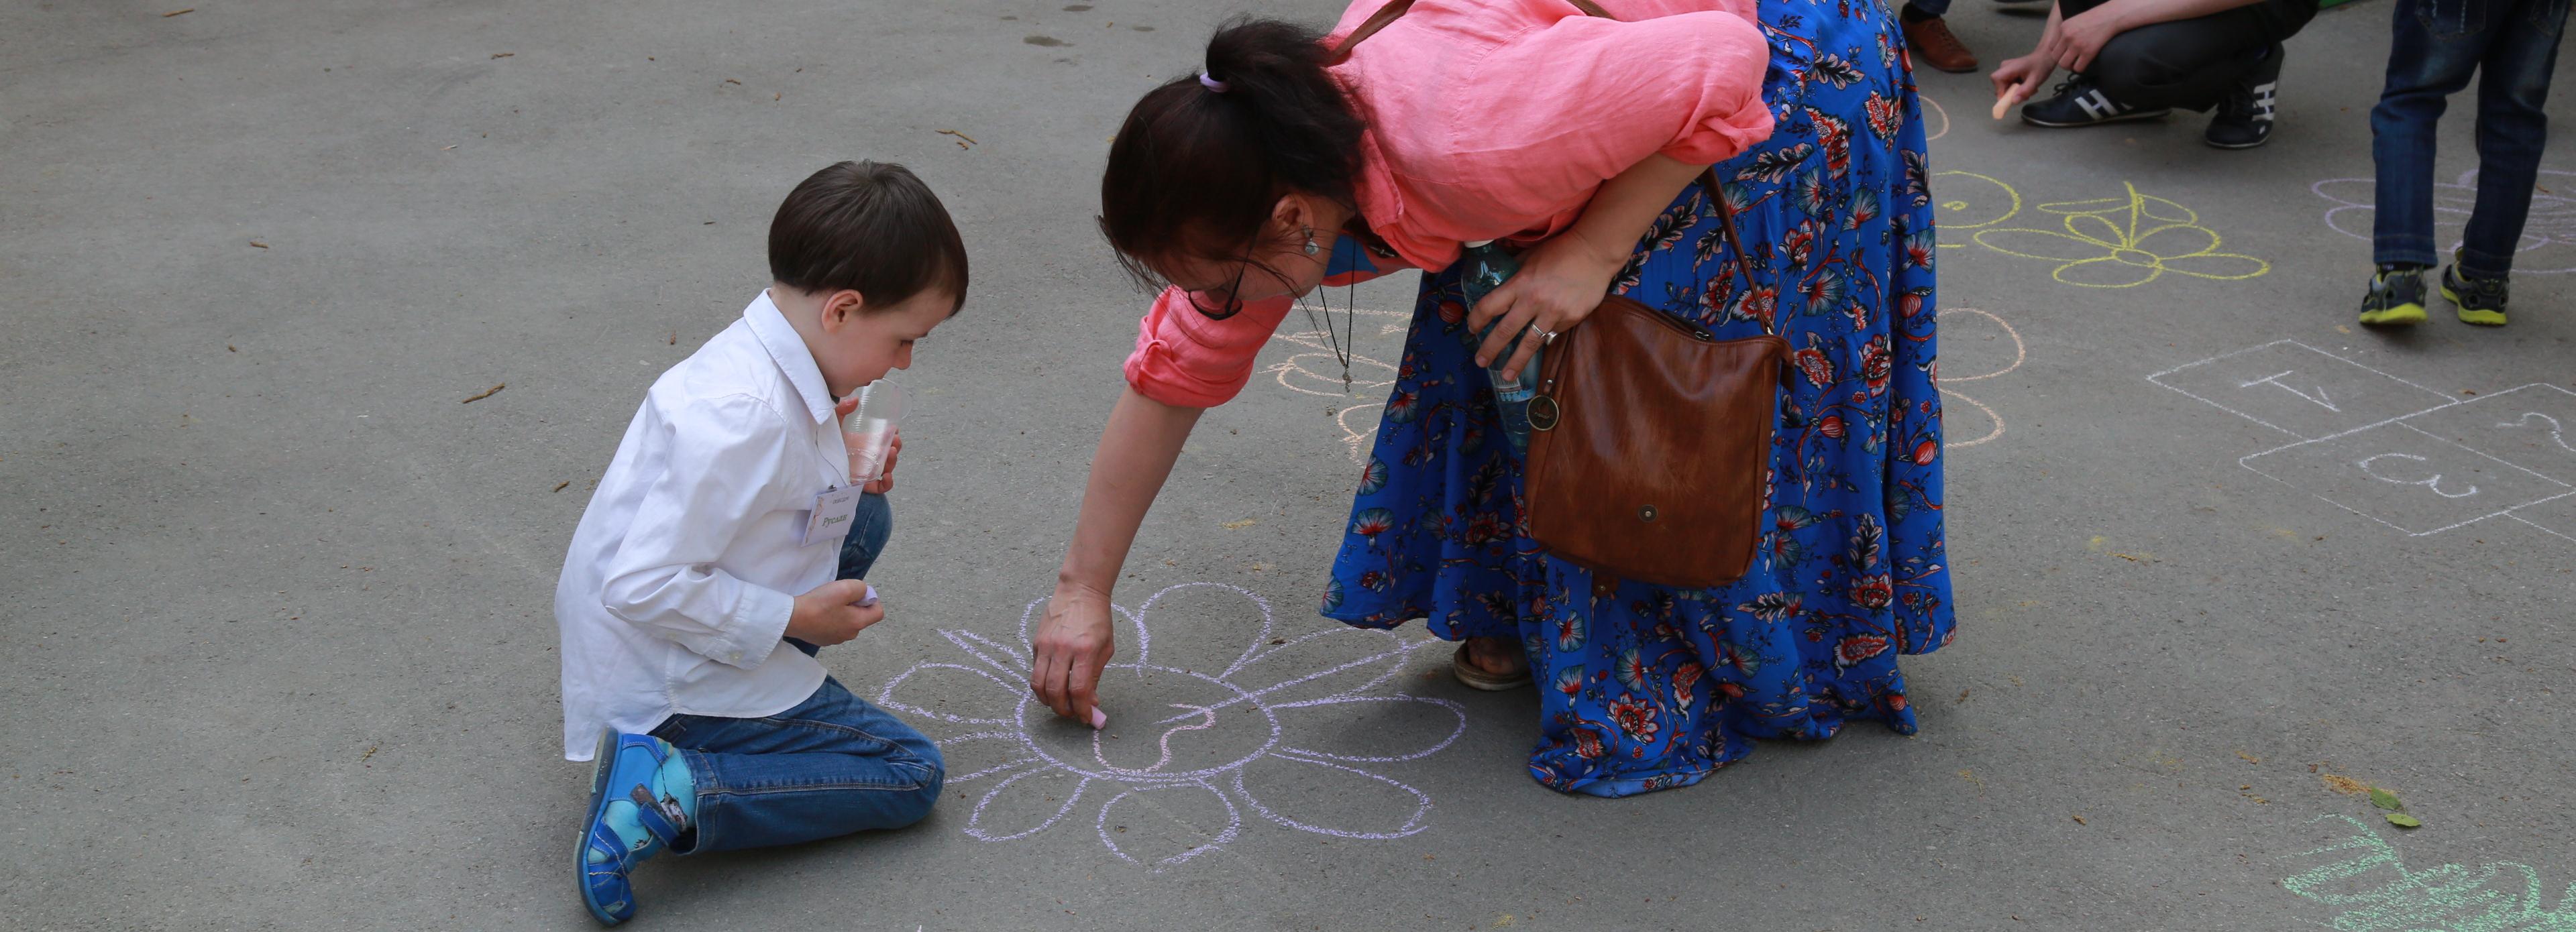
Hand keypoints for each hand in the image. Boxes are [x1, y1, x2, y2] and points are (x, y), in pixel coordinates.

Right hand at [785, 578, 883, 646]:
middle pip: (861, 617)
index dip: (872, 600)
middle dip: (854, 605)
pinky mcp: (823, 639)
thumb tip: (864, 593)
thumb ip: (861, 588)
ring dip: (841, 612)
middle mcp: (850, 635)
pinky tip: (818, 613)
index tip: (856, 593)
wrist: (792, 618)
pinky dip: (830, 619)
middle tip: (838, 596)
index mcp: (858, 623)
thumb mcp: (845, 587)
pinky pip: (834, 626)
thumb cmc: (819, 603)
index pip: (878, 613)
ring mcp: (835, 639)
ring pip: (847, 621)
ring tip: (826, 604)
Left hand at [833, 396, 900, 493]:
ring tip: (892, 453)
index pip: (883, 440)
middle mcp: (867, 458)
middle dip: (896, 446)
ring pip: (887, 468)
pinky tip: (887, 475)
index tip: (895, 429)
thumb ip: (842, 410)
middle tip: (895, 440)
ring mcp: (867, 471)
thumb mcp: (834, 424)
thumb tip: (855, 399)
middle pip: (888, 454)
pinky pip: (880, 486)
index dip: (892, 436)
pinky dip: (887, 483)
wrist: (814, 464)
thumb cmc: (824, 445)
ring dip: (893, 461)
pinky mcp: (863, 484)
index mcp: (863, 444)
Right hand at [1029, 580, 1115, 724]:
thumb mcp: (1105, 648)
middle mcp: (1062, 648)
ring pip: (1038, 684)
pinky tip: (1053, 686)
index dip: (1082, 710)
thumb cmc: (1097, 619)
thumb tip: (1091, 703)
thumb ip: (1096, 676)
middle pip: (1055, 691)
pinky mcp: (1036, 643)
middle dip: (1063, 709)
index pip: (1079, 690)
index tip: (1086, 718)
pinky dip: (1042, 685)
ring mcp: (1046, 645)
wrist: (1080, 591)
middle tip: (1071, 713)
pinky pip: (1035, 671)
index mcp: (1085, 650)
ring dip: (1048, 701)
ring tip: (1059, 704)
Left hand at [1464, 234, 1626, 380]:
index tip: (1472, 330)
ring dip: (1516, 362)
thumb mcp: (1530, 256)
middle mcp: (1535, 301)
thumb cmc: (1560, 251)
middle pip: (1506, 331)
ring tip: (1507, 375)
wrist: (1595, 253)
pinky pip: (1553, 332)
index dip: (1477, 320)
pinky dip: (1545, 335)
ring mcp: (1555, 313)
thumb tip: (1496, 283)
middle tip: (1481, 362)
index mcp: (1521, 283)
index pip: (1490, 306)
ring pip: (1530, 343)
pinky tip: (1542, 336)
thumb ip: (1513, 273)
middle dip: (1490, 349)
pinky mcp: (1571, 319)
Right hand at [1989, 54, 2053, 107]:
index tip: (2010, 99)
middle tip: (2026, 95)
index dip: (2000, 91)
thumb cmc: (2041, 66)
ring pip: (2006, 88)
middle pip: (2000, 86)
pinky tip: (2027, 86)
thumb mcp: (2035, 80)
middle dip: (2012, 94)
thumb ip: (2024, 91)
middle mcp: (2004, 68)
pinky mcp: (2009, 74)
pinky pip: (2009, 86)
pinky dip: (2018, 89)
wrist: (2045, 57)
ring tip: (2030, 89)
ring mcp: (2006, 71)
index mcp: (2009, 67)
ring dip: (2017, 92)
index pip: (1996, 79)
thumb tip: (2014, 101)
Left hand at [2052, 8, 2120, 72]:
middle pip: (2055, 57)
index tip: (2063, 54)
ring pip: (2064, 64)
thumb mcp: (2074, 21)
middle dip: (2062, 61)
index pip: (2051, 47)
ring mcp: (2077, 45)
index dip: (2057, 53)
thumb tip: (2061, 47)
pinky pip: (2078, 68)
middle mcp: (2067, 36)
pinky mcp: (2088, 52)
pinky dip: (2080, 69)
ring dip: (2069, 67)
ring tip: (2076, 64)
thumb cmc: (2095, 19)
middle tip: (2070, 61)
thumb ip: (2066, 32)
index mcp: (2063, 28)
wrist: (2111, 17)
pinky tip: (2084, 64)